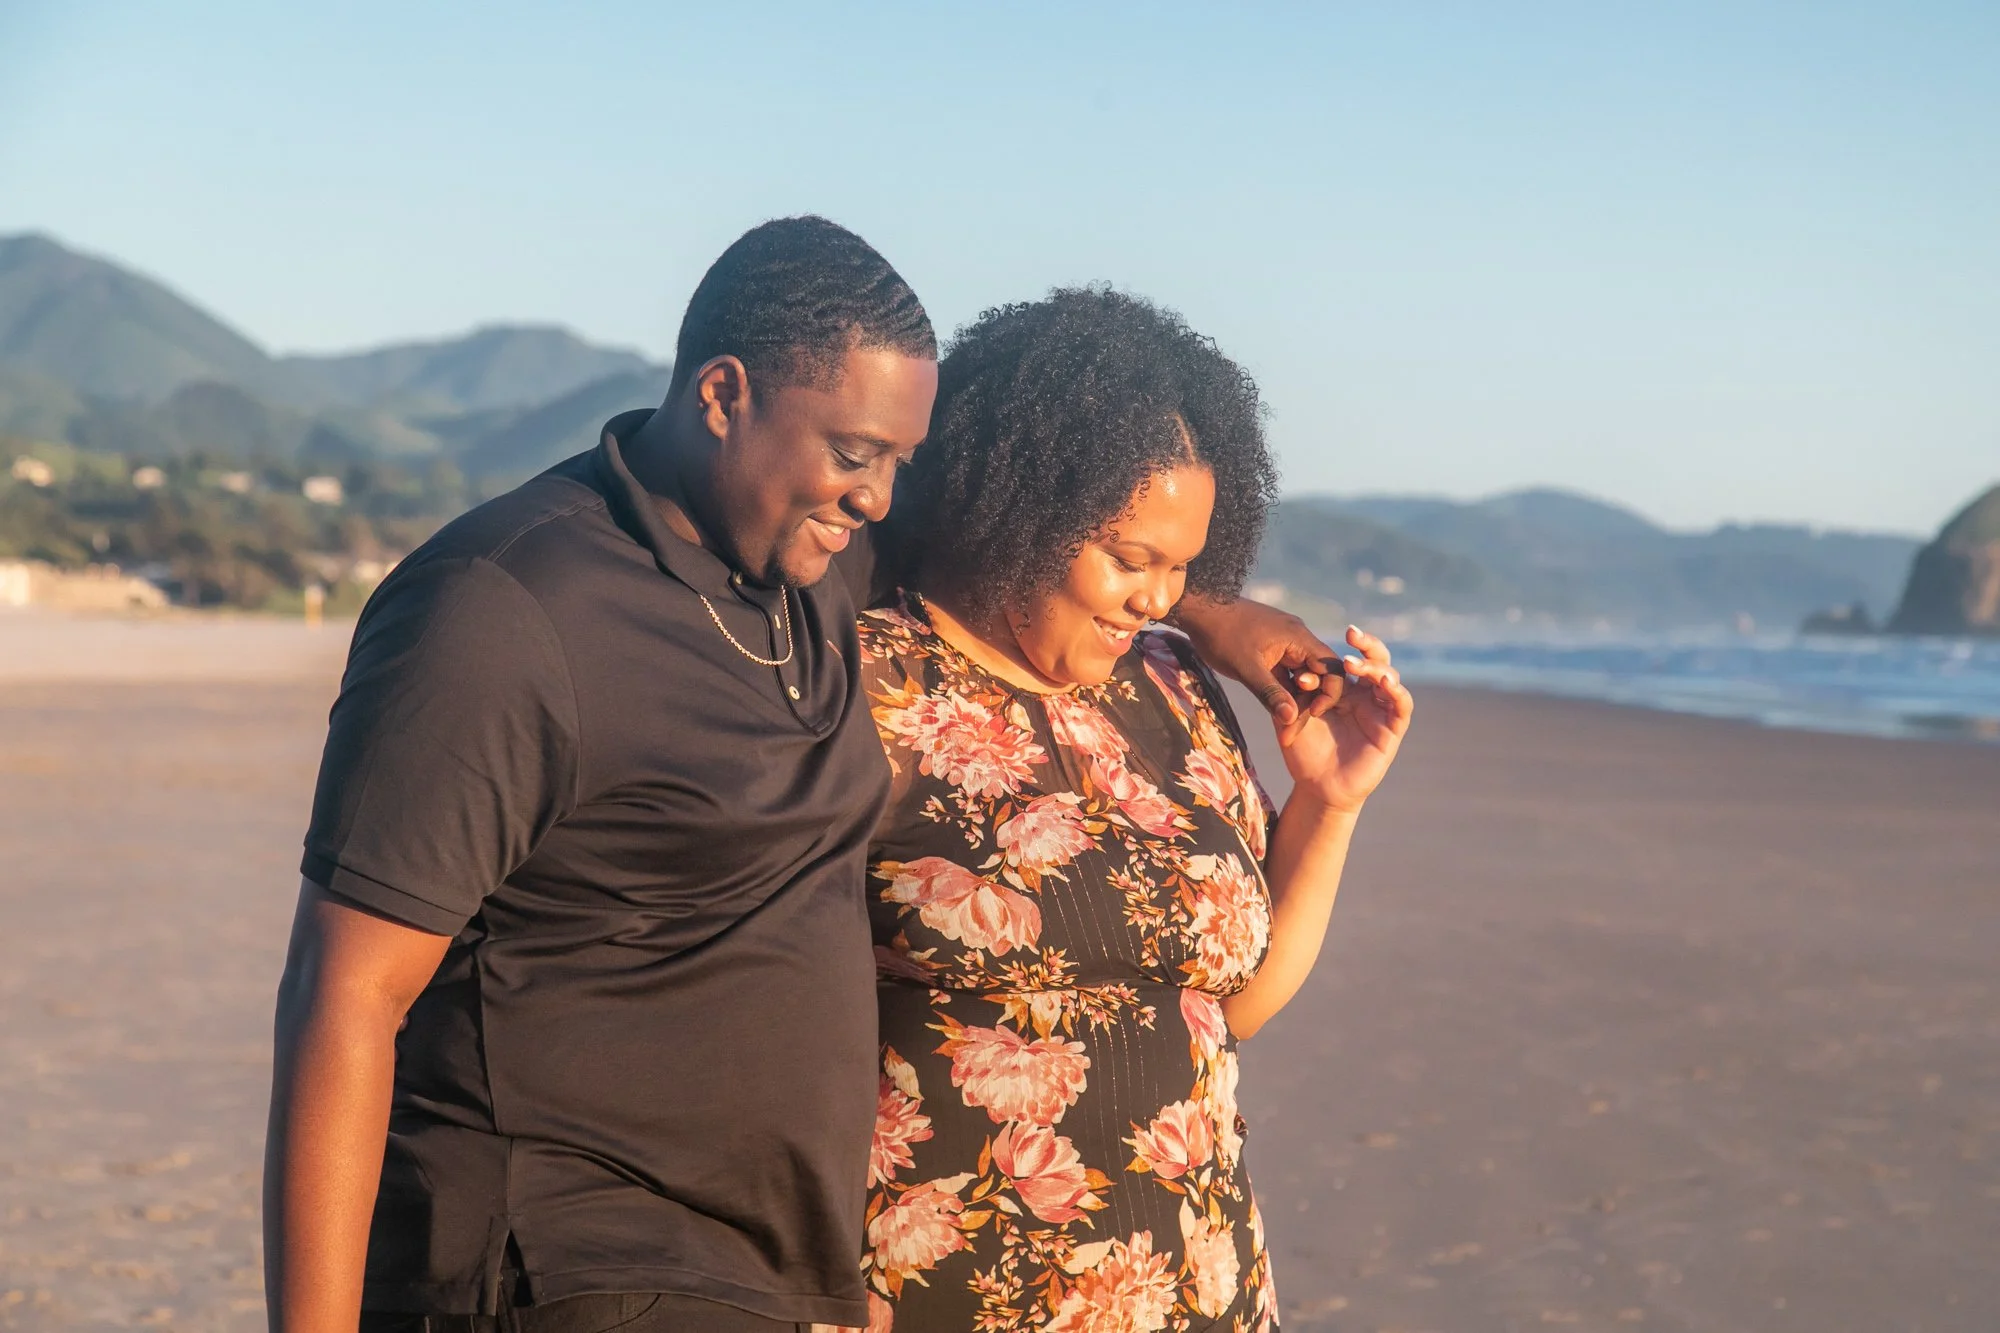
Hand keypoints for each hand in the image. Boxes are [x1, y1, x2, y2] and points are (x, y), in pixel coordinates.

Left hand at [1174, 595, 1345, 725]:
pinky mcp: (1271, 652)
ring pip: (1300, 679)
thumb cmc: (1221, 634)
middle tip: (1288, 735)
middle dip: (1306, 706)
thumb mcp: (1245, 667)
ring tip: (1282, 732)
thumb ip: (1270, 693)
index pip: (1332, 666)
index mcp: (1298, 637)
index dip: (1330, 692)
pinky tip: (1275, 716)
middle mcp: (1297, 639)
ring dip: (1293, 704)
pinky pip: (1286, 676)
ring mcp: (1284, 645)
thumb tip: (1292, 719)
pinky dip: (1282, 694)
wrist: (1198, 610)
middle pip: (1317, 677)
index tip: (1313, 712)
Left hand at [1277, 625, 1412, 813]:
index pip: (1343, 660)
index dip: (1327, 657)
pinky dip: (1396, 691)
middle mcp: (1364, 694)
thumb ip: (1290, 697)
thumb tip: (1293, 672)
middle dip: (1366, 644)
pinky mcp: (1393, 728)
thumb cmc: (1303, 752)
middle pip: (1373, 658)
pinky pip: (1402, 705)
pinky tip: (1385, 682)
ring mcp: (1380, 709)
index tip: (1303, 668)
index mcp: (1341, 688)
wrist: (1318, 788)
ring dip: (1375, 666)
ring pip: (1389, 676)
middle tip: (1351, 633)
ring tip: (1354, 664)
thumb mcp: (1292, 719)